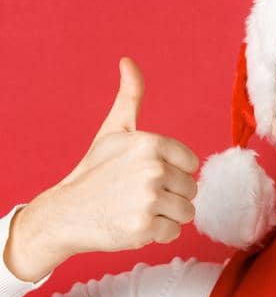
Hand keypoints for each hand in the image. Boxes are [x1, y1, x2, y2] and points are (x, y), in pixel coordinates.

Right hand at [5, 58, 200, 280]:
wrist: (64, 212)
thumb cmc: (95, 171)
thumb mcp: (113, 130)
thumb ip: (130, 97)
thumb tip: (128, 62)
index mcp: (150, 144)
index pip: (190, 165)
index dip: (172, 172)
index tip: (146, 174)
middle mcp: (152, 169)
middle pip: (191, 189)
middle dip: (169, 195)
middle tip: (137, 194)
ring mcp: (148, 199)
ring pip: (187, 212)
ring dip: (165, 215)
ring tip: (136, 208)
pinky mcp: (145, 227)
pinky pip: (174, 233)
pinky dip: (157, 234)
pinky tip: (133, 224)